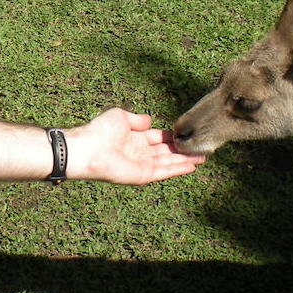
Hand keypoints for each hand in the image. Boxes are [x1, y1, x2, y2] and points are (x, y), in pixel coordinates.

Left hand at [66, 108, 205, 184]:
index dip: (174, 137)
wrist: (89, 148)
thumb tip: (150, 121)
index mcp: (136, 139)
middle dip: (184, 151)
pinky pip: (163, 172)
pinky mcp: (142, 176)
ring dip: (185, 161)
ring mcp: (142, 165)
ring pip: (169, 163)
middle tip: (202, 148)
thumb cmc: (101, 131)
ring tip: (203, 157)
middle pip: (167, 152)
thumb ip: (137, 119)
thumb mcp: (121, 117)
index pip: (160, 138)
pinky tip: (191, 166)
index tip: (189, 134)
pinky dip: (177, 169)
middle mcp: (141, 152)